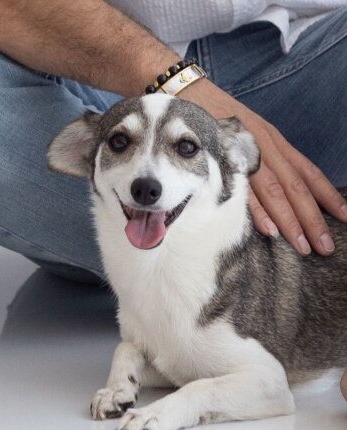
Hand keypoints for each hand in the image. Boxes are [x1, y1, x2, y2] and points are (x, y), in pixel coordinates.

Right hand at [181, 79, 346, 254]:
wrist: (186, 95)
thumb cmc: (218, 119)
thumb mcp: (250, 135)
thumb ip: (266, 160)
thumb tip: (282, 190)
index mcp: (275, 143)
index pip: (309, 173)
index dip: (328, 196)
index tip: (345, 217)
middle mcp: (266, 147)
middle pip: (296, 188)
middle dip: (313, 220)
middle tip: (324, 247)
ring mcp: (246, 153)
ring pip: (275, 192)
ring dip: (290, 222)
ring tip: (301, 247)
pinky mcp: (223, 159)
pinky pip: (244, 190)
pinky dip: (257, 211)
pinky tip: (269, 231)